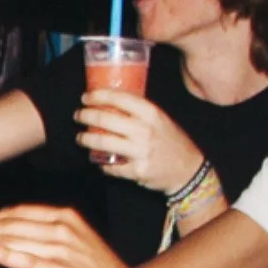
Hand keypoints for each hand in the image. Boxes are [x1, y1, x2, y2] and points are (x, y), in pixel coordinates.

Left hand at [0, 204, 139, 267]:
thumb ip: (45, 244)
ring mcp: (65, 248)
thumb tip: (13, 243)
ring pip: (12, 238)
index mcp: (65, 219)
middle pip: (9, 223)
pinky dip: (5, 253)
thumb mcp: (73, 253)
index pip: (16, 214)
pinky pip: (29, 260)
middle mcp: (64, 228)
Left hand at [72, 93, 204, 187]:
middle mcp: (144, 131)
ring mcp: (140, 152)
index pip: (118, 98)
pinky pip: (109, 166)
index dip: (98, 96)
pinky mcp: (136, 171)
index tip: (85, 98)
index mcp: (151, 114)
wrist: (189, 171)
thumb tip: (109, 101)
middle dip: (85, 116)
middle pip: (104, 119)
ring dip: (85, 139)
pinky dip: (100, 163)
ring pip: (102, 142)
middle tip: (78, 116)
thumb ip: (138, 111)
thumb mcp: (160, 120)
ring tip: (81, 137)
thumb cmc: (171, 141)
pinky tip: (98, 159)